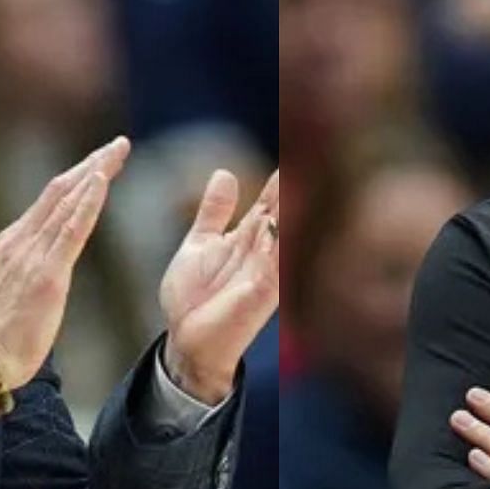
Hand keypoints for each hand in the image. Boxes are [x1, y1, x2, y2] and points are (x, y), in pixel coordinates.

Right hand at [0, 137, 128, 394]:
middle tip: (119, 144)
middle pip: (60, 189)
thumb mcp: (15, 286)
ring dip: (95, 172)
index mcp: (13, 242)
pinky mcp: (46, 275)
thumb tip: (52, 256)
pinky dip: (87, 201)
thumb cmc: (1, 334)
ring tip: (116, 152)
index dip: (78, 175)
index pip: (50, 198)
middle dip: (91, 163)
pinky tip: (101, 181)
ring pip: (67, 201)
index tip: (101, 160)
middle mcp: (20, 240)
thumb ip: (32, 265)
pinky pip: (71, 230)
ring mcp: (32, 255)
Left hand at [160, 168, 279, 403]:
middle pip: (281, 213)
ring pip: (281, 237)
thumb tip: (224, 172)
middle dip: (290, 186)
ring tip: (294, 180)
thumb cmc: (194, 298)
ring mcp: (264, 275)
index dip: (278, 177)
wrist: (185, 341)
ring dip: (288, 211)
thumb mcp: (199, 244)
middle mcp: (261, 253)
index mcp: (247, 238)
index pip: (268, 200)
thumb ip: (213, 212)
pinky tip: (275, 227)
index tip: (292, 147)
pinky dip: (275, 249)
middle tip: (304, 154)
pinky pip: (271, 270)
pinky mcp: (259, 297)